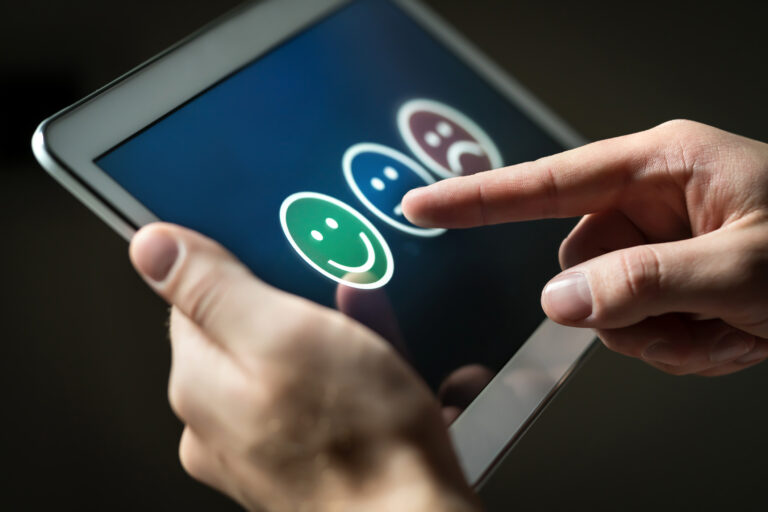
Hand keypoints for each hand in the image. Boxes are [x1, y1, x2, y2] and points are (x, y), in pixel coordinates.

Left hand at [129, 224, 477, 510]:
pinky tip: (384, 374)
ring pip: (293, 363)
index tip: (283, 257)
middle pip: (250, 330)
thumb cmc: (357, 440)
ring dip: (335, 339)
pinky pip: (320, 399)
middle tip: (341, 300)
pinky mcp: (303, 460)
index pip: (195, 298)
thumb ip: (211, 287)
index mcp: (200, 382)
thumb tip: (153, 246)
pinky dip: (351, 377)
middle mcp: (219, 421)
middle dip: (300, 306)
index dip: (243, 267)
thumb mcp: (283, 333)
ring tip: (377, 338)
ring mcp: (262, 445)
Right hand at [403, 120, 767, 376]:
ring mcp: (658, 242)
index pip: (544, 183)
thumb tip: (557, 299)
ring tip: (727, 325)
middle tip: (695, 317)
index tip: (420, 205)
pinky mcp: (668, 277)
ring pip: (604, 306)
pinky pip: (634, 325)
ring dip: (661, 333)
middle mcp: (650, 200)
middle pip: (577, 265)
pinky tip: (728, 332)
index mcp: (661, 166)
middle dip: (628, 308)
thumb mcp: (745, 269)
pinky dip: (678, 343)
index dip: (475, 199)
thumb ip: (646, 282)